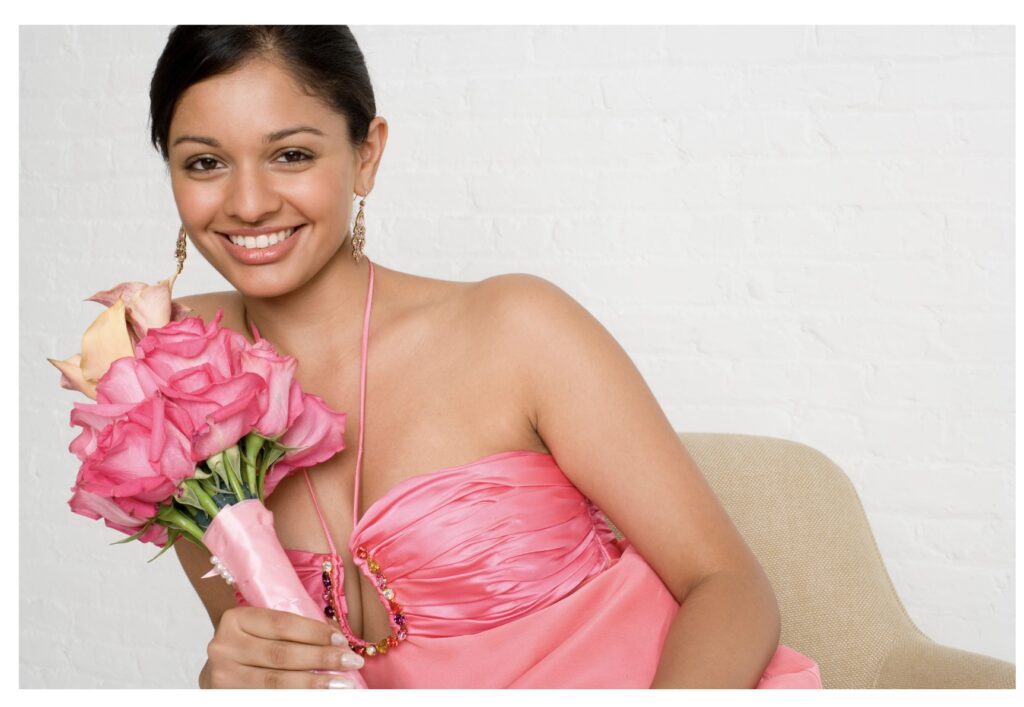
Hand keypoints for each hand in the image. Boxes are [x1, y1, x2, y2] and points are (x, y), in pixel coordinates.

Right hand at [202, 606, 364, 687]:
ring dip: (314, 684)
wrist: (218, 673)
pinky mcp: (225, 698)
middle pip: (281, 654)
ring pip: (275, 682)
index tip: (342, 639)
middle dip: (321, 658)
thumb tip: (337, 637)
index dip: (314, 632)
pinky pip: (268, 698)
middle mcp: (223, 647)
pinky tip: (318, 697)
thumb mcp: (264, 631)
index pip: (281, 624)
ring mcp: (221, 676)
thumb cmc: (250, 646)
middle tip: (351, 661)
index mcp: (235, 619)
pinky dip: (297, 697)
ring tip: (342, 683)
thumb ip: (295, 630)